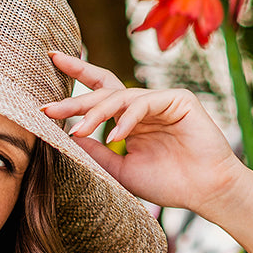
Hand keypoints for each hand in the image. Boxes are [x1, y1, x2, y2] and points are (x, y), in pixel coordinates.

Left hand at [42, 52, 246, 215]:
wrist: (203, 191)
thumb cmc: (166, 183)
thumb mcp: (119, 169)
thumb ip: (95, 153)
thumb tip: (65, 137)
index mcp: (128, 119)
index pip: (98, 92)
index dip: (76, 74)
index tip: (51, 61)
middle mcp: (141, 106)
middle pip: (102, 91)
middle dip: (74, 100)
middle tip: (49, 108)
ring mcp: (160, 100)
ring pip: (119, 98)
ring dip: (95, 115)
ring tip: (78, 131)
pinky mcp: (178, 99)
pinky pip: (144, 104)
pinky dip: (127, 119)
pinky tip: (116, 136)